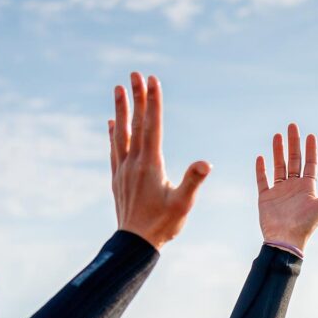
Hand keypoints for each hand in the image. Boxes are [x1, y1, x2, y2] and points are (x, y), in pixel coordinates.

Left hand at [109, 73, 210, 249]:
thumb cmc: (163, 225)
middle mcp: (134, 163)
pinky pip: (114, 150)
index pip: (153, 126)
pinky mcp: (117, 179)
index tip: (152, 79)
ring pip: (121, 133)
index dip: (154, 102)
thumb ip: (193, 181)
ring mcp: (123, 170)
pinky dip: (113, 134)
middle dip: (136, 97)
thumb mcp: (183, 204)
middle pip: (136, 123)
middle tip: (134, 73)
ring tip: (119, 88)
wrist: (135, 244)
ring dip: (121, 110)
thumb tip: (206, 163)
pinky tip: (111, 124)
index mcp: (151, 164)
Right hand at [256, 124, 317, 252]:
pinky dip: (261, 169)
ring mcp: (279, 192)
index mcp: (307, 188)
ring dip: (278, 151)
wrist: (285, 241)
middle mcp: (294, 187)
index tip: (310, 136)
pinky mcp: (265, 198)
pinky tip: (261, 157)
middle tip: (292, 126)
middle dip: (293, 143)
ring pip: (278, 167)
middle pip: (294, 160)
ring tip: (277, 135)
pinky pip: (262, 180)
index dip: (311, 150)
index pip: (310, 164)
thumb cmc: (306, 225)